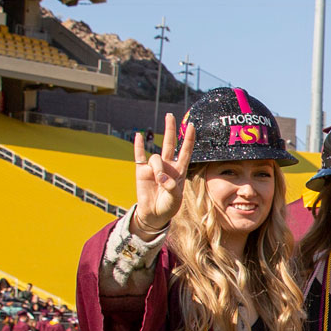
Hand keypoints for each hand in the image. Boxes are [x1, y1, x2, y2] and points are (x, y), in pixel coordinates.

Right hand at [132, 113, 193, 237]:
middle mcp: (167, 166)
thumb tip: (160, 176)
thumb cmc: (168, 207)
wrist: (154, 214)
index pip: (185, 152)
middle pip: (170, 144)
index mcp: (179, 171)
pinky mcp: (141, 170)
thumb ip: (171, 187)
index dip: (189, 139)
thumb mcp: (175, 199)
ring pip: (156, 157)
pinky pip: (139, 155)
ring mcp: (154, 167)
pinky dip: (138, 145)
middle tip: (170, 115)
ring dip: (157, 168)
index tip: (192, 126)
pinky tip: (139, 135)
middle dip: (170, 129)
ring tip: (158, 181)